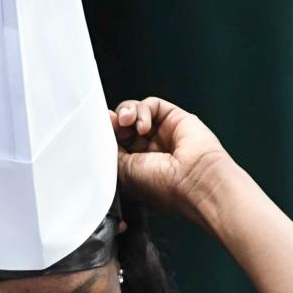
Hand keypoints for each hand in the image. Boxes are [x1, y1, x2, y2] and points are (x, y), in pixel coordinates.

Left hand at [110, 97, 232, 223]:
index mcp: (135, 165)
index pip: (114, 142)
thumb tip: (104, 130)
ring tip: (127, 123)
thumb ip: (111, 150)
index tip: (98, 131)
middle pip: (122, 124)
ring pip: (135, 111)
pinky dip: (143, 111)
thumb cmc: (163, 186)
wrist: (194, 182)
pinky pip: (152, 105)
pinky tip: (144, 126)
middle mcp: (148, 149)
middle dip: (114, 123)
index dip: (105, 133)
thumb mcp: (123, 172)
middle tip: (113, 125)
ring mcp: (161, 133)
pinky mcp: (174, 118)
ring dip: (126, 113)